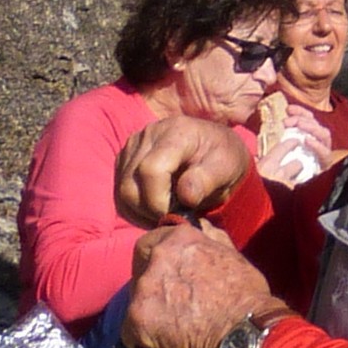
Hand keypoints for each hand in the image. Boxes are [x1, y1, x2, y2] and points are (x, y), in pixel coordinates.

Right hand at [117, 112, 253, 222]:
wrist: (216, 150)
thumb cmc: (225, 159)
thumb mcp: (228, 168)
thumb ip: (207, 180)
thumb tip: (185, 195)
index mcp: (177, 132)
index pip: (151, 170)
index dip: (159, 200)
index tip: (179, 212)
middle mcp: (150, 133)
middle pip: (130, 184)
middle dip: (151, 210)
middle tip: (175, 215)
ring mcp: (134, 145)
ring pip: (122, 191)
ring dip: (142, 211)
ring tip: (168, 211)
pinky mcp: (125, 158)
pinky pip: (119, 192)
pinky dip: (136, 207)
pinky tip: (157, 207)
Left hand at [120, 220, 284, 347]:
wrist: (243, 332)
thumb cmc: (246, 295)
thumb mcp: (233, 255)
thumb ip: (211, 238)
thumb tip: (200, 227)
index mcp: (180, 238)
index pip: (153, 239)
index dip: (159, 254)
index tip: (167, 269)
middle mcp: (157, 257)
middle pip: (140, 263)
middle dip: (147, 275)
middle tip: (164, 295)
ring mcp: (144, 288)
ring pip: (135, 296)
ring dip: (148, 306)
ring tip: (168, 322)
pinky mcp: (137, 320)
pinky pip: (131, 329)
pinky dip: (143, 336)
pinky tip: (161, 343)